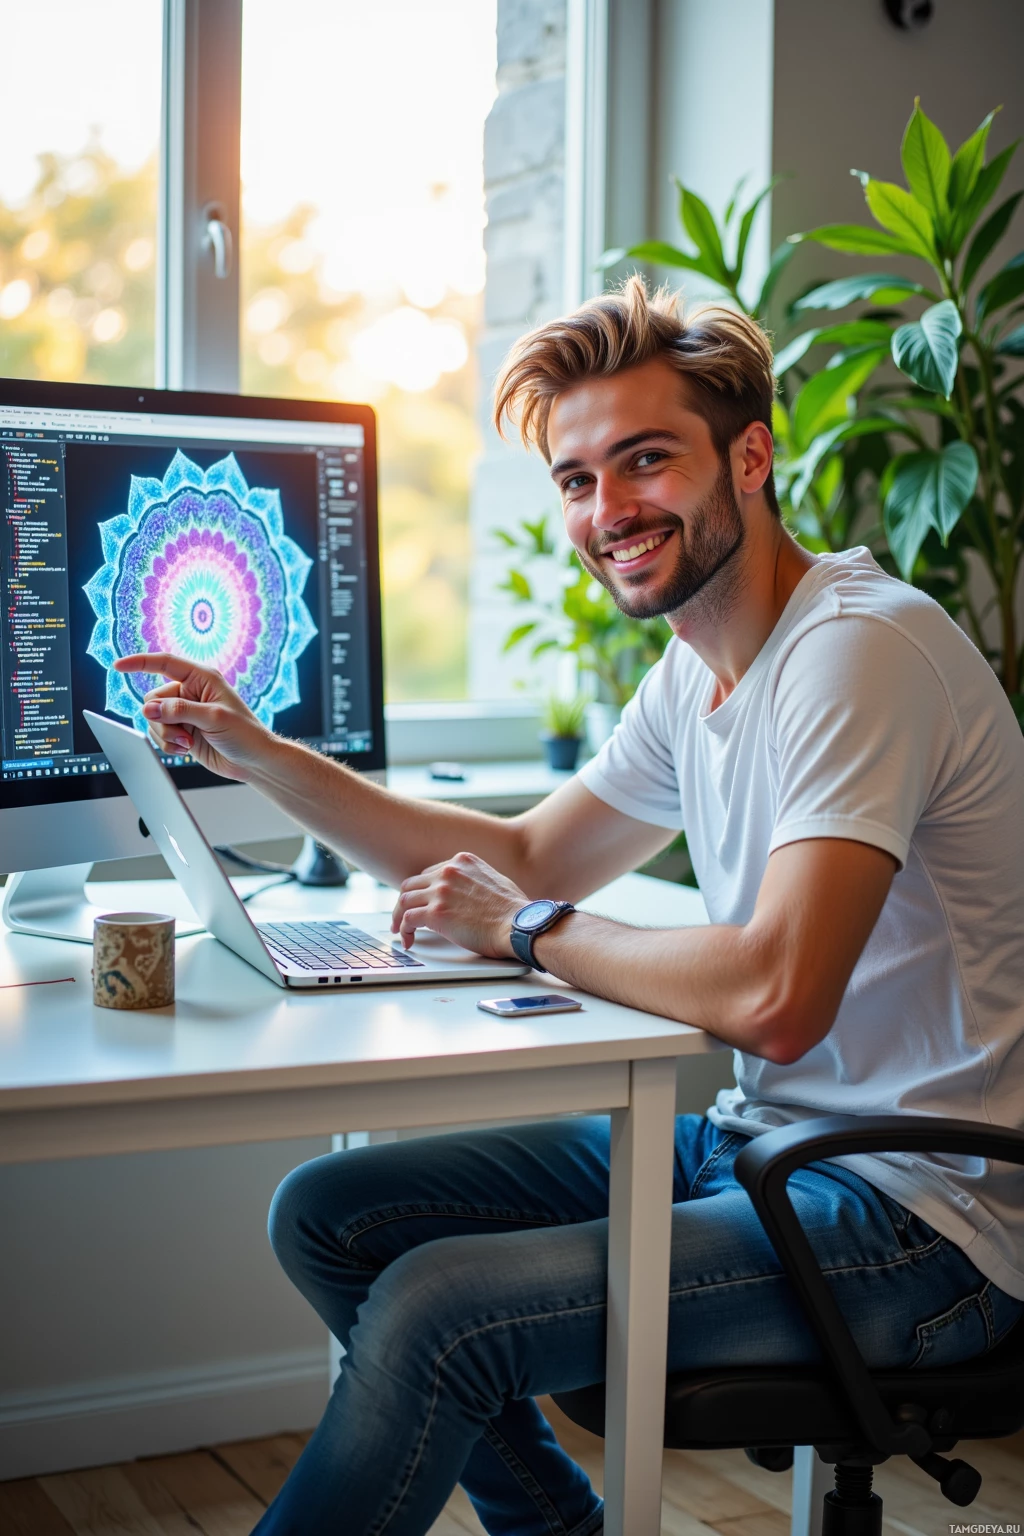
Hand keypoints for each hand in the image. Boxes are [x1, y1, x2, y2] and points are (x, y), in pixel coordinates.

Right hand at [112, 653, 273, 781]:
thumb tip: (149, 709)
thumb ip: (179, 711)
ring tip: (188, 743)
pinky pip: (159, 735)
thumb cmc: (245, 734)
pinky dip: (168, 745)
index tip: (117, 666)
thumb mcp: (213, 718)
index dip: (140, 663)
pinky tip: (186, 750)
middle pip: (153, 699)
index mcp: (202, 678)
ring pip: (153, 720)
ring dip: (166, 735)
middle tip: (183, 733)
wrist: (253, 761)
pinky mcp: (182, 732)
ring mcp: (185, 713)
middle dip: (162, 719)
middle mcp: (191, 692)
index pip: (165, 663)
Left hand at [391, 851, 525, 955]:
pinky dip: (403, 930)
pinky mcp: (436, 913)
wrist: (518, 925)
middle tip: (403, 916)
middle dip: (405, 901)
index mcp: (462, 861)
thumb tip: (469, 894)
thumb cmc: (514, 910)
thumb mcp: (496, 880)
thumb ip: (476, 881)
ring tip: (399, 930)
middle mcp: (448, 872)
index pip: (430, 873)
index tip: (420, 902)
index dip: (422, 890)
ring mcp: (440, 891)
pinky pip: (407, 920)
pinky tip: (408, 940)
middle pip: (412, 884)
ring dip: (399, 916)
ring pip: (405, 900)